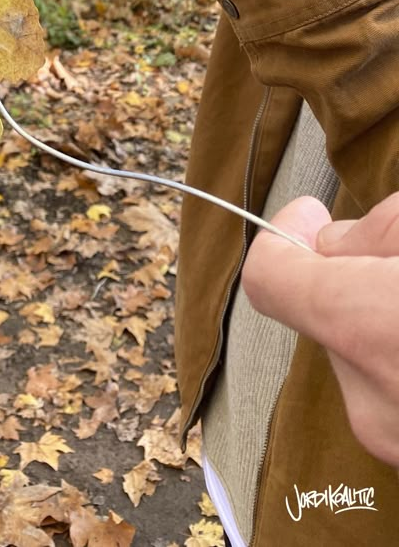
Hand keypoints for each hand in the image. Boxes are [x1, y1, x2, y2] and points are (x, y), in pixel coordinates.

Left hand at [242, 194, 398, 467]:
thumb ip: (376, 231)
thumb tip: (329, 242)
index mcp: (370, 331)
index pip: (269, 277)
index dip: (287, 234)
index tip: (314, 215)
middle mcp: (371, 401)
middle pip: (319, 310)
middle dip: (351, 275)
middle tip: (396, 260)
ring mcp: (394, 440)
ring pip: (355, 352)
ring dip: (377, 318)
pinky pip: (386, 387)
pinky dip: (397, 355)